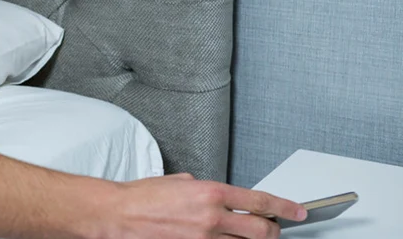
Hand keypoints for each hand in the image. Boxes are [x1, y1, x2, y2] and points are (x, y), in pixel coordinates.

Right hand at [96, 173, 305, 238]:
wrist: (118, 215)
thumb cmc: (141, 197)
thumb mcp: (179, 182)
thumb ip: (203, 190)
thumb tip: (217, 199)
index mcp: (210, 193)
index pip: (260, 201)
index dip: (284, 207)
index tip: (297, 211)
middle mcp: (212, 218)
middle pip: (261, 231)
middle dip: (272, 231)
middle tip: (272, 228)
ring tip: (241, 235)